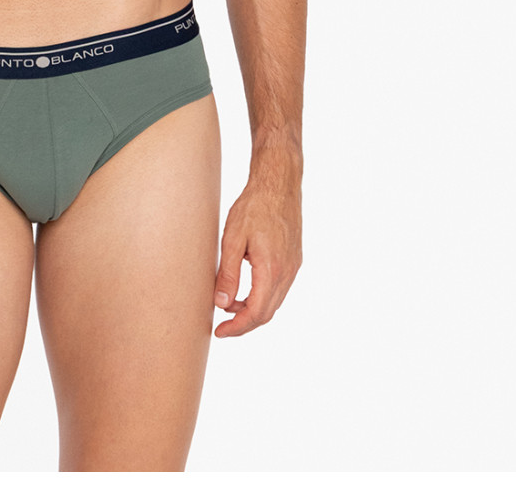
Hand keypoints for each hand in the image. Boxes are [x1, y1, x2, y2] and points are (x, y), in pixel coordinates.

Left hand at [213, 169, 301, 337]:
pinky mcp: (294, 260)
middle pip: (267, 313)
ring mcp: (294, 266)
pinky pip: (279, 288)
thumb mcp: (232, 238)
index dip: (237, 327)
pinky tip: (245, 288)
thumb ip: (228, 273)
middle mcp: (287, 272)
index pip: (256, 313)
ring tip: (228, 303)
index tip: (220, 332)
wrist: (278, 183)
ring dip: (252, 309)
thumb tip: (222, 303)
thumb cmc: (254, 206)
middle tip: (221, 324)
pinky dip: (262, 296)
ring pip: (274, 301)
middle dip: (243, 322)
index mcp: (272, 269)